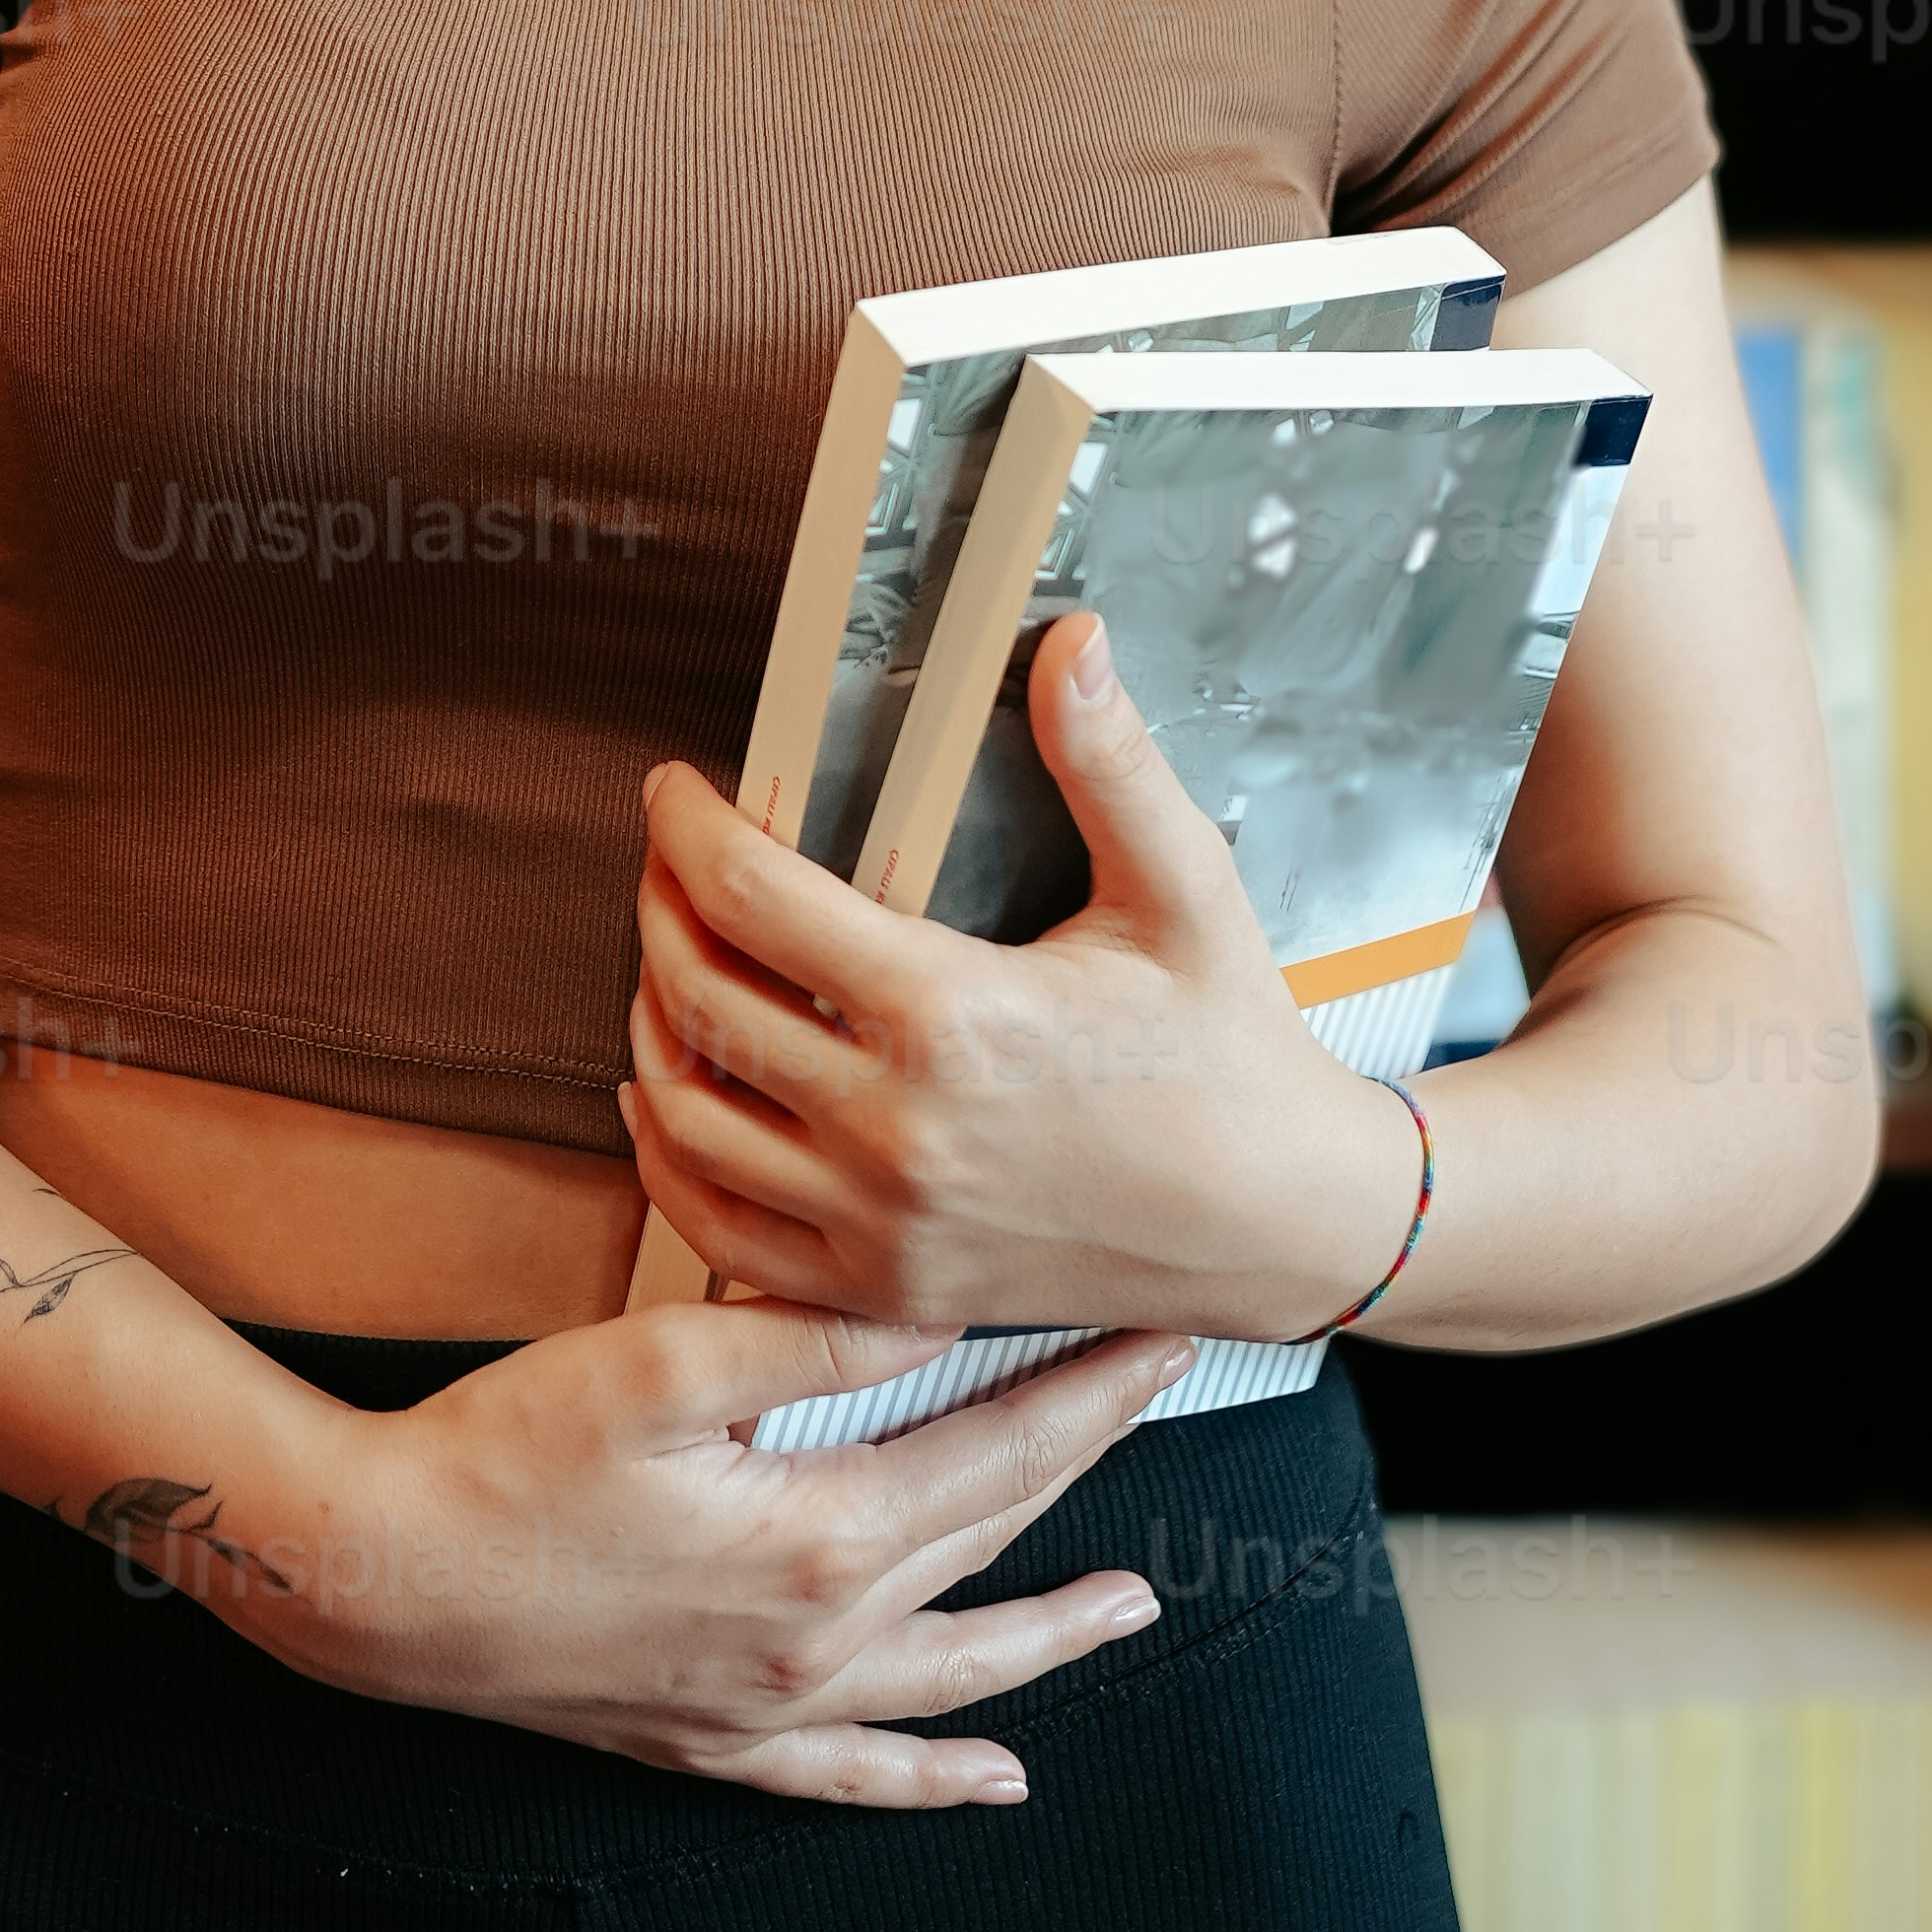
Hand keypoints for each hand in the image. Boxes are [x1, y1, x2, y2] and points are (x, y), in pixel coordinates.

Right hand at [203, 1293, 1193, 1805]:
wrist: (380, 1577)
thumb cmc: (508, 1449)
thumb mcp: (666, 1356)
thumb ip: (815, 1335)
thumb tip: (942, 1303)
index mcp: (822, 1536)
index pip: (1000, 1451)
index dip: (1091, 1391)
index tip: (1164, 1338)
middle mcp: (818, 1640)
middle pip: (990, 1542)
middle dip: (1084, 1467)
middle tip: (1159, 1403)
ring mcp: (769, 1706)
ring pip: (953, 1670)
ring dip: (1049, 1634)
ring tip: (1131, 1604)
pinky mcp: (712, 1742)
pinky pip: (855, 1777)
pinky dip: (933, 1781)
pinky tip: (995, 1784)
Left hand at [622, 610, 1426, 1348]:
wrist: (1278, 1223)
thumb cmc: (1232, 1053)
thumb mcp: (1183, 891)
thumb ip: (1110, 762)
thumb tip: (1072, 641)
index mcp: (954, 1017)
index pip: (756, 901)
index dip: (688, 830)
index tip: (673, 790)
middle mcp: (897, 1130)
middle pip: (701, 1000)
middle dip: (658, 909)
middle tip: (665, 860)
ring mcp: (883, 1224)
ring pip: (688, 1118)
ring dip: (652, 1025)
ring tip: (668, 960)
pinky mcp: (886, 1290)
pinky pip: (722, 1230)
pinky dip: (674, 1157)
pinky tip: (675, 1097)